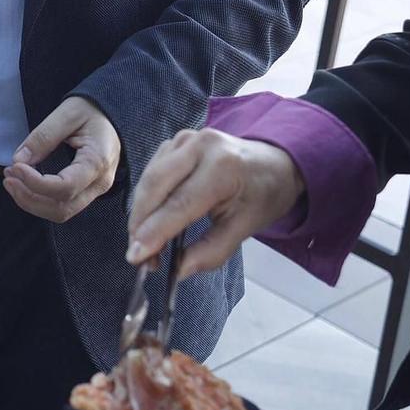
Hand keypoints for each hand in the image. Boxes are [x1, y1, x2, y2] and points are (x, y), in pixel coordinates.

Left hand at [4, 96, 120, 220]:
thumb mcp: (67, 114)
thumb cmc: (92, 110)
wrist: (111, 115)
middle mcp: (100, 183)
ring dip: (31, 202)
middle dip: (29, 197)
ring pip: (61, 212)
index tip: (15, 167)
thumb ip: (42, 137)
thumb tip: (18, 160)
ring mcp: (95, 191)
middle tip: (8, 177)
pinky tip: (23, 185)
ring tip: (11, 181)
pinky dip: (39, 200)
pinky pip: (62, 206)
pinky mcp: (86, 192)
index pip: (65, 187)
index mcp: (98, 161)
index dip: (35, 183)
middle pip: (62, 208)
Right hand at [125, 127, 304, 273]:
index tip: (136, 256)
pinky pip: (151, 172)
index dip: (154, 231)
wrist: (273, 162)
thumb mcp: (246, 227)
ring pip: (149, 179)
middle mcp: (201, 146)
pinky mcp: (175, 142)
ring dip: (140, 214)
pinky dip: (147, 199)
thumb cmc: (263, 194)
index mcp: (224, 167)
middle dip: (140, 224)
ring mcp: (185, 139)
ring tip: (144, 244)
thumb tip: (179, 271)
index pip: (180, 203)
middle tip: (138, 256)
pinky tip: (151, 220)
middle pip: (156, 186)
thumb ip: (213, 250)